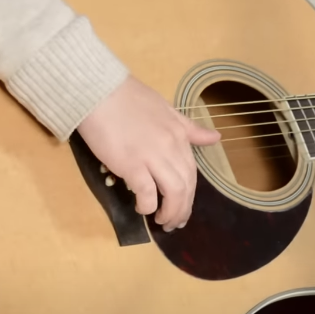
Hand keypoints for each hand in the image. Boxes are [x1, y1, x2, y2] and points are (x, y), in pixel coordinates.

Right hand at [77, 76, 220, 231]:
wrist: (99, 91)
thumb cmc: (127, 98)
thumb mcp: (166, 109)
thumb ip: (190, 128)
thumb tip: (216, 138)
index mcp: (179, 134)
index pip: (192, 171)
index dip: (190, 194)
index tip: (184, 208)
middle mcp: (171, 147)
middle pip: (186, 186)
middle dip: (183, 209)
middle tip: (174, 223)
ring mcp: (152, 156)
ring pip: (173, 192)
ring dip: (170, 212)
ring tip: (162, 222)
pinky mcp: (131, 164)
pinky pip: (147, 193)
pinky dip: (148, 206)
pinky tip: (142, 209)